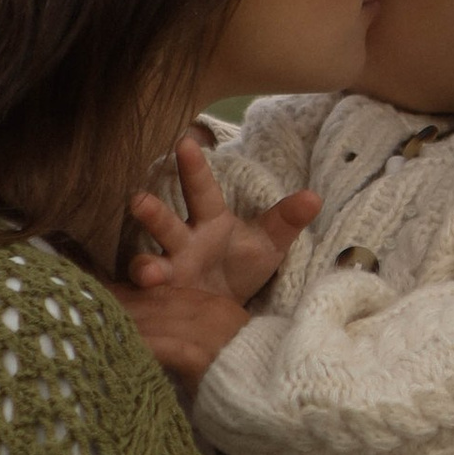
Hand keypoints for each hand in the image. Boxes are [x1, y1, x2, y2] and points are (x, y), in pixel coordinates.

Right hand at [113, 134, 317, 400]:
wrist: (226, 313)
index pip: (202, 191)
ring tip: (149, 274)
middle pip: (165, 224)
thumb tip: (315, 196)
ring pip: (148, 263)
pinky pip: (143, 301)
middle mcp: (182, 244)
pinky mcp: (158, 303)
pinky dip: (140, 304)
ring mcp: (167, 273)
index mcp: (209, 222)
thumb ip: (286, 220)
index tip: (186, 141)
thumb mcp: (269, 244)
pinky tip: (139, 308)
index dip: (194, 168)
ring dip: (145, 266)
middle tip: (138, 201)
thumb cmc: (242, 267)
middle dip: (152, 213)